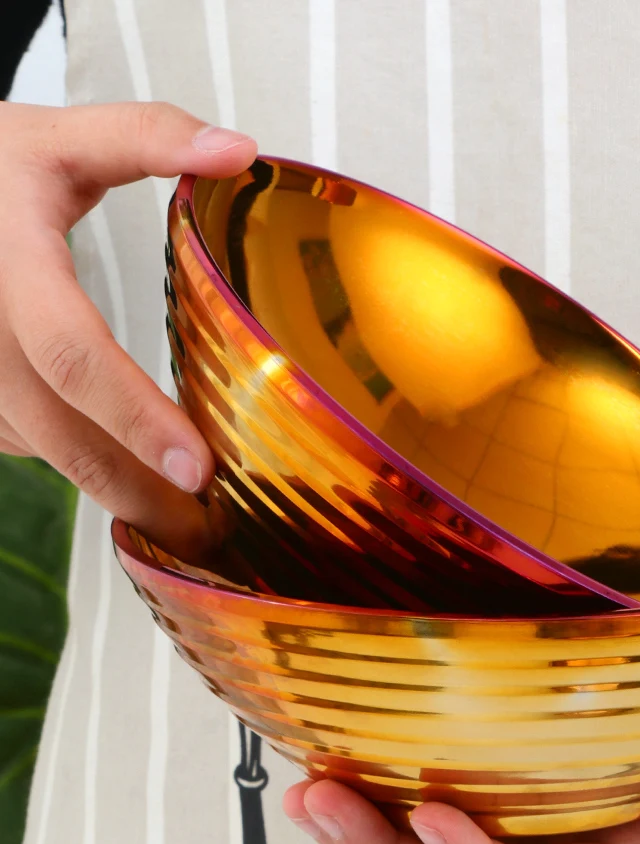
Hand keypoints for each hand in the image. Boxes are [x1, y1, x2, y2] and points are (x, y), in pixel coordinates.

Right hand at [0, 101, 255, 551]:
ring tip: (189, 521)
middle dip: (139, 493)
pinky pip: (28, 446)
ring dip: (116, 489)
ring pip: (47, 453)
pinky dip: (83, 464)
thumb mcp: (56, 137)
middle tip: (211, 534)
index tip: (198, 468)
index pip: (71, 354)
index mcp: (9, 267)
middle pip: (61, 437)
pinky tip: (131, 475)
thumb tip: (239, 152)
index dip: (134, 415)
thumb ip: (146, 136)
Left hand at [284, 601, 639, 843]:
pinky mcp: (548, 769)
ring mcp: (561, 809)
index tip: (436, 817)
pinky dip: (406, 774)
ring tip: (310, 779)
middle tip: (319, 801)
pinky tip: (360, 738)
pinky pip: (468, 786)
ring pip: (454, 842)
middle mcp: (590, 843)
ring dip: (379, 820)